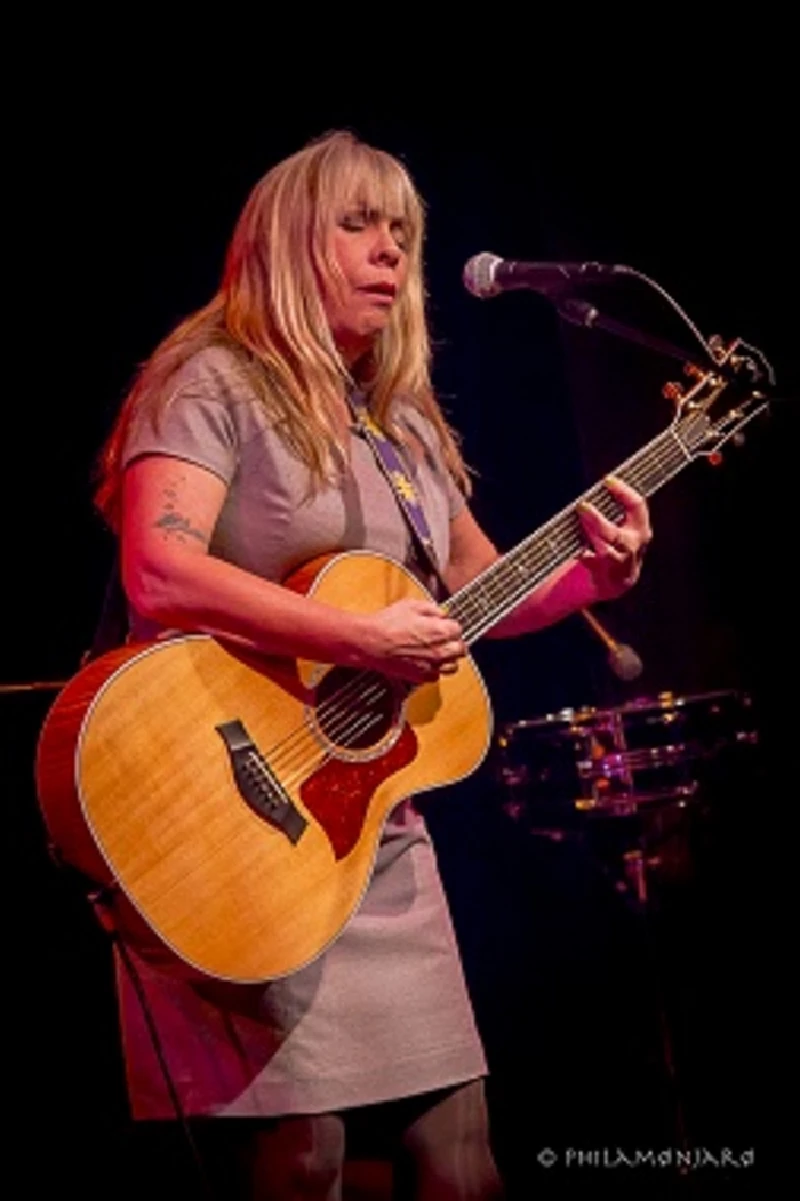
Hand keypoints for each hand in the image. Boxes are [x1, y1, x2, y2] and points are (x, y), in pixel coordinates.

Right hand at [357, 598, 465, 682]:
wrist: (371, 643)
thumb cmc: (388, 622)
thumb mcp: (411, 605)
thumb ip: (432, 609)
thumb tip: (444, 613)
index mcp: (441, 631)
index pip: (459, 630)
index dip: (450, 626)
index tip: (444, 625)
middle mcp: (441, 650)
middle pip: (461, 649)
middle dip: (454, 643)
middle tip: (444, 639)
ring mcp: (432, 666)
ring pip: (452, 666)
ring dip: (448, 658)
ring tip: (437, 652)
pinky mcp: (422, 677)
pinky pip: (437, 676)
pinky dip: (434, 670)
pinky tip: (425, 662)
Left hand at [577, 476, 651, 600]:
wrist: (616, 582)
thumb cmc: (616, 545)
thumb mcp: (624, 527)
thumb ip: (615, 511)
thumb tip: (599, 488)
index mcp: (640, 529)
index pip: (637, 506)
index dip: (623, 491)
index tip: (606, 480)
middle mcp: (632, 547)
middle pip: (615, 534)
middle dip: (597, 521)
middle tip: (581, 506)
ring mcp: (618, 564)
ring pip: (604, 550)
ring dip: (589, 536)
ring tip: (576, 523)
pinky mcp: (604, 576)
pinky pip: (590, 563)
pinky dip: (581, 554)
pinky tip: (575, 548)